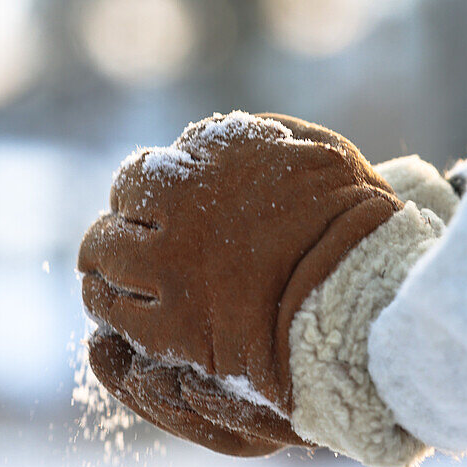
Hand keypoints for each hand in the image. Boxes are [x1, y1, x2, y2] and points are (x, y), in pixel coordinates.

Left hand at [78, 111, 401, 455]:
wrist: (364, 287)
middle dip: (114, 232)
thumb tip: (201, 139)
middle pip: (114, 217)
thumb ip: (245, 139)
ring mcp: (172, 268)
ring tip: (108, 283)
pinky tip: (118, 320)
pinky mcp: (177, 327)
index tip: (148, 212)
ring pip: (104, 262)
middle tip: (121, 248)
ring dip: (102, 271)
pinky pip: (118, 317)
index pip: (139, 174)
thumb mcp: (306, 146)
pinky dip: (111, 314)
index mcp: (208, 162)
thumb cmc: (353, 213)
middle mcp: (178, 208)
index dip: (139, 196)